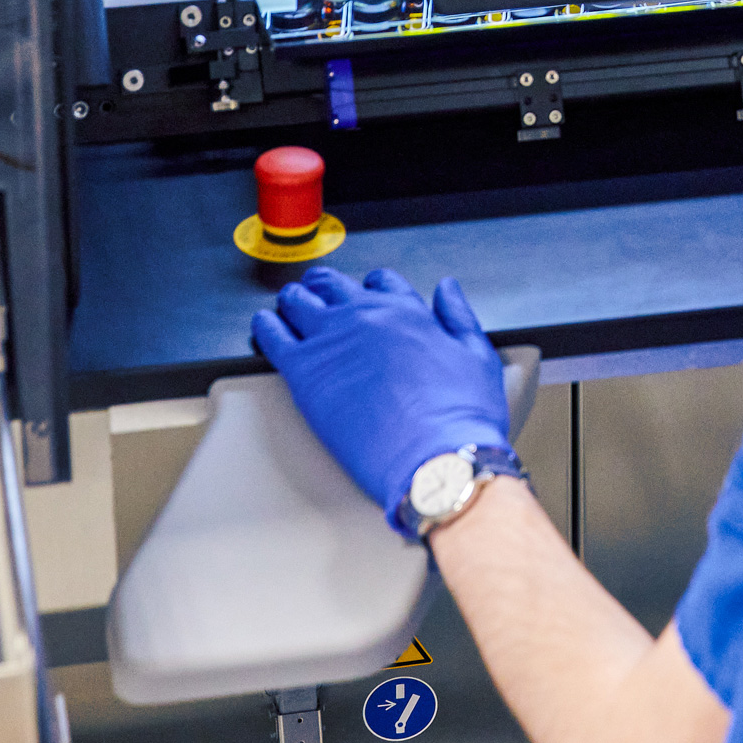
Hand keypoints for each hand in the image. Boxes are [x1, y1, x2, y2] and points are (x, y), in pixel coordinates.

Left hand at [252, 268, 511, 525]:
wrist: (435, 460)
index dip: (369, 288)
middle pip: (334, 286)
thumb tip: (447, 288)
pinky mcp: (304, 372)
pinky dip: (265, 325)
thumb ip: (459, 316)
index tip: (364, 295)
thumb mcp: (477, 356)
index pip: (380, 282)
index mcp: (407, 312)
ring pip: (299, 302)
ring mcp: (332, 341)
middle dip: (325, 287)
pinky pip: (272, 334)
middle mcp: (366, 317)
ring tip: (288, 307)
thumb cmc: (460, 419)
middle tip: (318, 295)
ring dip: (294, 300)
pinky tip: (265, 326)